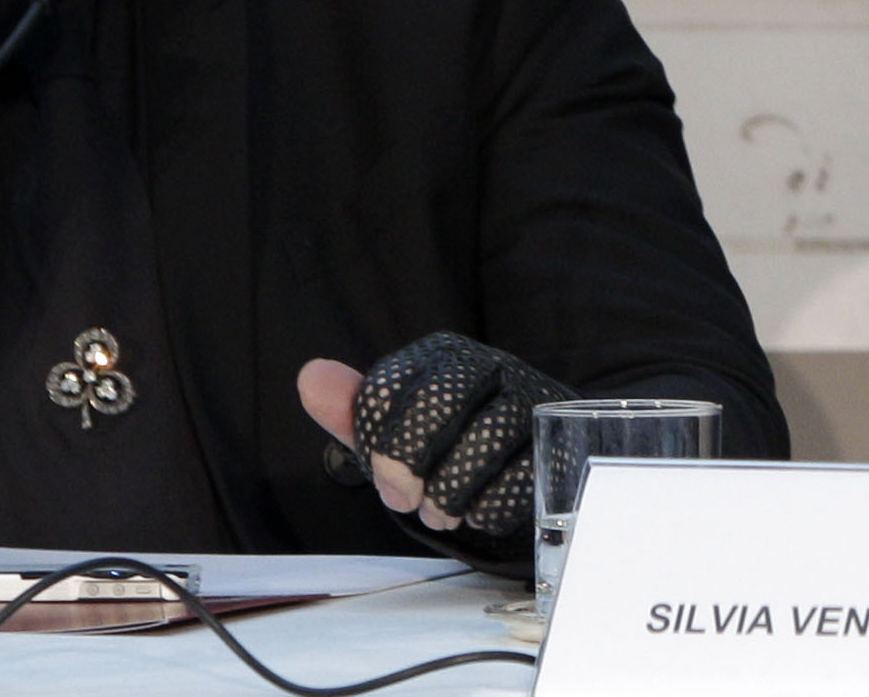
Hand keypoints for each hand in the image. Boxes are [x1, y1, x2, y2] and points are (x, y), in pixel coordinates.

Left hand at [299, 333, 567, 536]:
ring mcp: (529, 398)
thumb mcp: (399, 426)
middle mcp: (487, 365)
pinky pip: (520, 477)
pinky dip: (489, 507)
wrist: (533, 448)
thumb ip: (352, 408)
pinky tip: (478, 509)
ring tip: (441, 511)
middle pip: (435, 403)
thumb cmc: (454, 439)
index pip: (384, 391)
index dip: (373, 444)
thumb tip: (310, 377)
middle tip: (404, 500)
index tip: (380, 477)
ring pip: (483, 441)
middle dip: (408, 464)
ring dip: (449, 493)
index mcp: (439, 358)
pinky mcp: (557, 439)